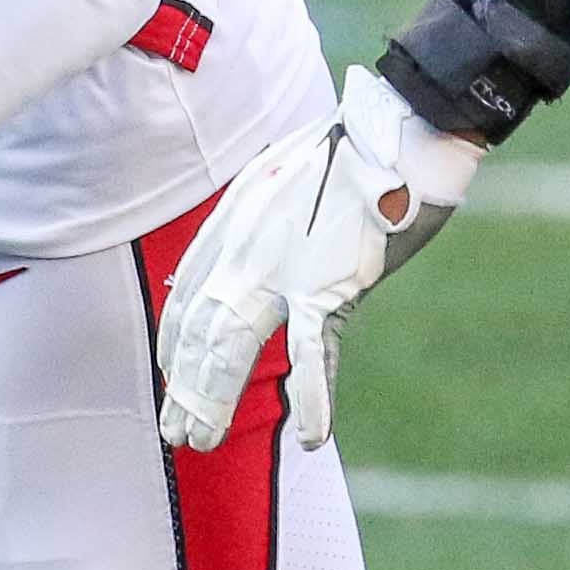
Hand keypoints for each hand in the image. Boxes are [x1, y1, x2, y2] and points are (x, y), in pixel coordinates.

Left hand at [151, 63, 481, 453]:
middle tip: (175, 432)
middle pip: (199, 330)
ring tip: (202, 442)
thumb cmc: (355, 147)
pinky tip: (311, 437)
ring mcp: (282, 268)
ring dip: (213, 399)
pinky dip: (313, 396)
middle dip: (184, 384)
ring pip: (232, 346)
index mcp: (234, 222)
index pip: (190, 294)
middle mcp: (243, 248)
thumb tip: (257, 231)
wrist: (398, 127)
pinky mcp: (329, 283)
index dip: (177, 341)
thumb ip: (262, 212)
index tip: (170, 373)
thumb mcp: (284, 174)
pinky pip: (314, 349)